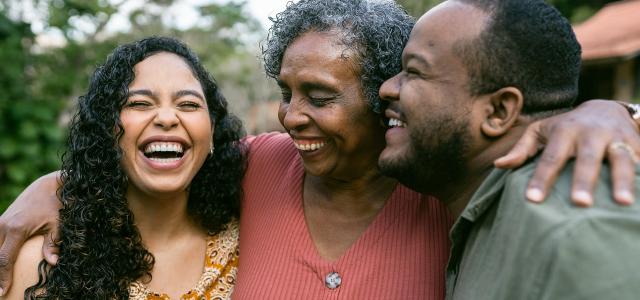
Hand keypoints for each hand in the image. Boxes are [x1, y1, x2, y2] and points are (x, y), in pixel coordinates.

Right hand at [0, 172, 60, 295]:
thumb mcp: (58, 224)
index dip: (2, 278)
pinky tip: (1, 263)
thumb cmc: (57, 204)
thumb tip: (54, 263)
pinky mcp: (2, 219)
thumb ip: (53, 244)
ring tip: (0, 279)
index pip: (4, 259)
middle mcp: (4, 225)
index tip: (2, 292)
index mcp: (17, 229)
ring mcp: (0, 221)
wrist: (49, 184)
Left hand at [495, 100, 639, 205]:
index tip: (533, 200)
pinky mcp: (637, 143)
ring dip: (623, 180)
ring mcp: (617, 137)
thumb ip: (522, 149)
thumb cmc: (566, 126)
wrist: (606, 108)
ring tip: (623, 203)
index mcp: (564, 131)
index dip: (541, 179)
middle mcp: (591, 133)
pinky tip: (638, 199)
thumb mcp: (540, 131)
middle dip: (584, 180)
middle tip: (580, 203)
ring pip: (621, 159)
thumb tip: (499, 165)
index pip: (550, 158)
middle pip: (587, 158)